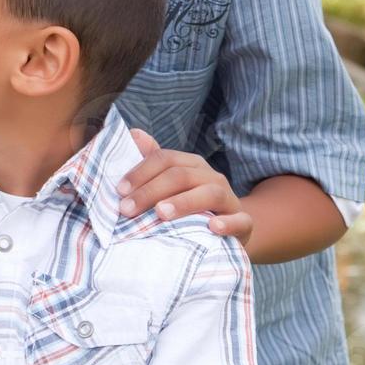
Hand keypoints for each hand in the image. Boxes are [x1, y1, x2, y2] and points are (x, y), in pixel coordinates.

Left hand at [119, 129, 253, 244]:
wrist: (226, 231)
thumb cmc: (188, 205)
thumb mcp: (168, 184)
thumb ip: (151, 161)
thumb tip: (133, 132)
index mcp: (191, 165)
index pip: (164, 159)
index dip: (140, 172)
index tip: (119, 191)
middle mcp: (212, 177)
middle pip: (181, 176)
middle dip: (151, 191)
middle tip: (127, 209)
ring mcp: (230, 199)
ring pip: (210, 193)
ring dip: (184, 202)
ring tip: (160, 213)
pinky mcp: (244, 223)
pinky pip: (241, 221)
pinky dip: (228, 223)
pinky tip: (212, 227)